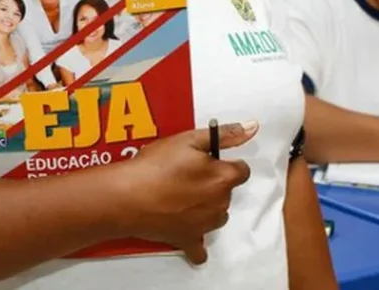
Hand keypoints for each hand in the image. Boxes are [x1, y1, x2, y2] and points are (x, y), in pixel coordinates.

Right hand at [123, 121, 257, 264]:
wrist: (127, 196)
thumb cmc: (156, 166)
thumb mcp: (189, 139)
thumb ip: (225, 135)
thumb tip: (252, 128)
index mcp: (223, 178)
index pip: (242, 171)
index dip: (226, 163)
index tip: (210, 161)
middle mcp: (220, 204)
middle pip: (227, 192)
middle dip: (214, 183)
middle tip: (188, 175)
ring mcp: (205, 225)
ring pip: (217, 215)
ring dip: (207, 207)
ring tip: (182, 196)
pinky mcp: (187, 240)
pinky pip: (200, 250)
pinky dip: (197, 243)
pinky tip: (188, 232)